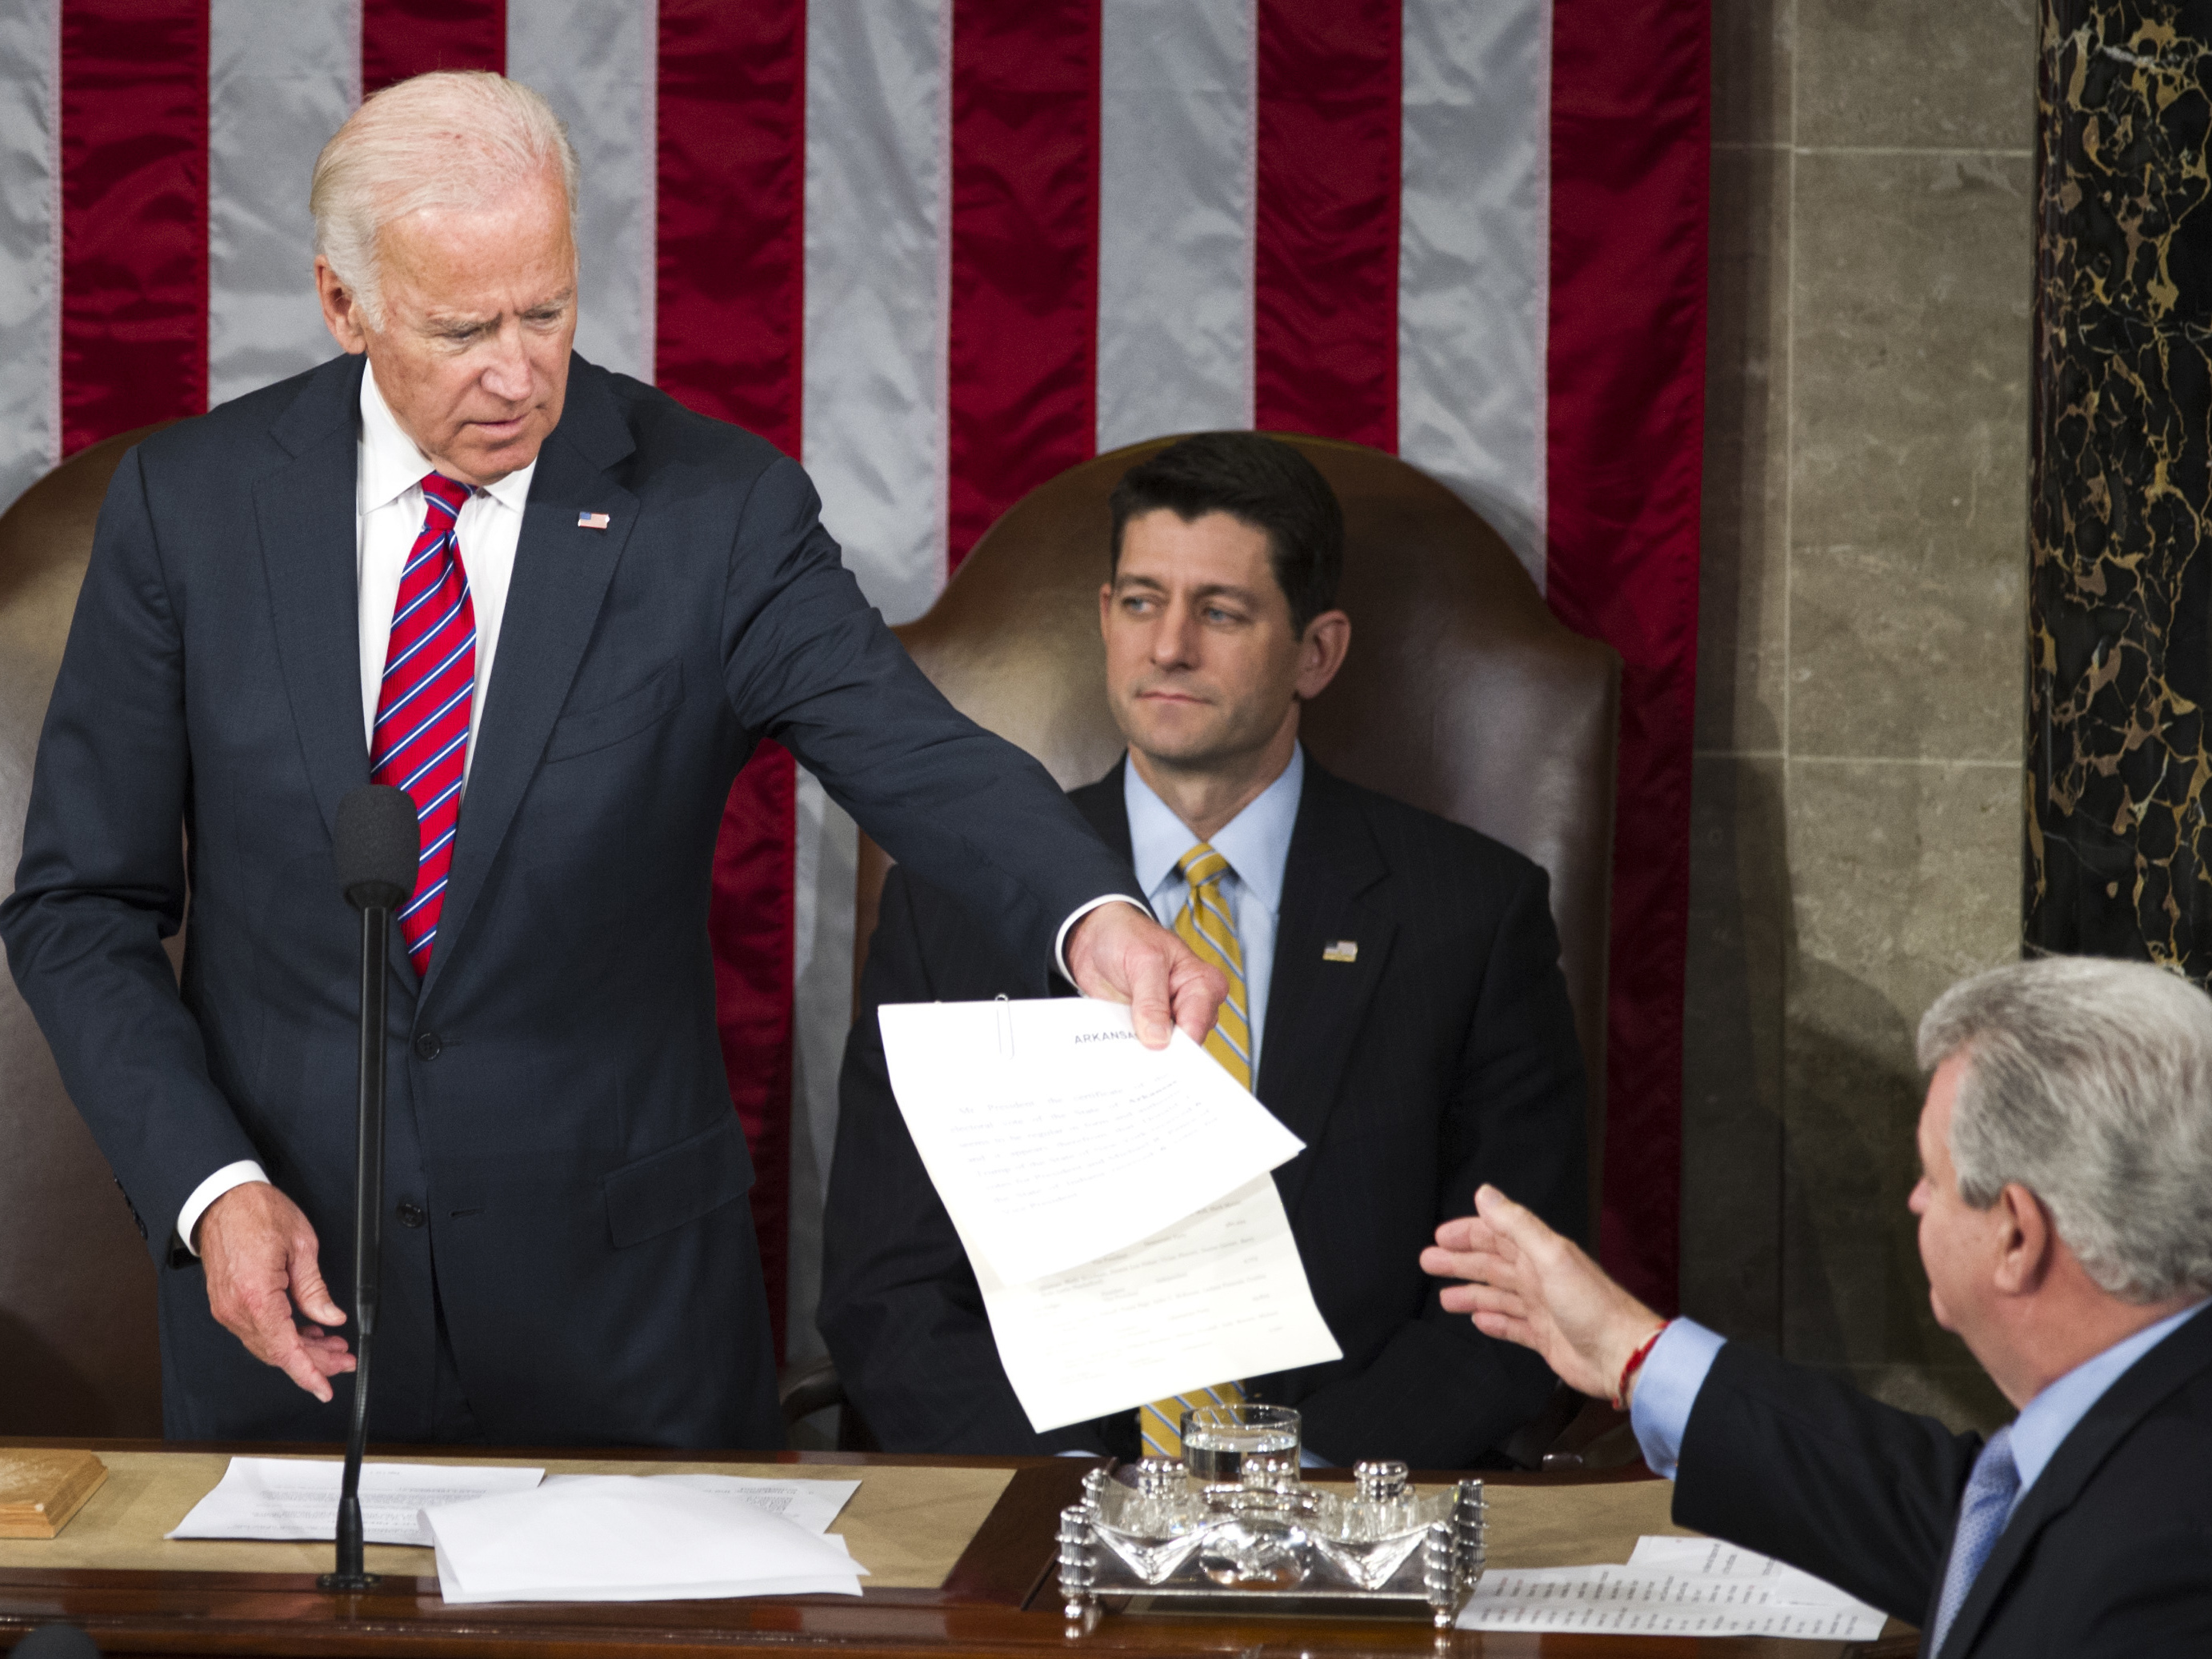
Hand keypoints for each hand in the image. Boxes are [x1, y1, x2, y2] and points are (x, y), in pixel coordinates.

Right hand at [196, 1181, 354, 1402]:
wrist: (222, 1199)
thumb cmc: (257, 1212)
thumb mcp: (301, 1246)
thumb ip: (315, 1289)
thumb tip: (330, 1317)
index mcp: (256, 1296)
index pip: (285, 1348)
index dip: (307, 1373)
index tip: (324, 1388)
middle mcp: (236, 1309)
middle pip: (278, 1351)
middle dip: (313, 1361)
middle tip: (343, 1360)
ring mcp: (227, 1309)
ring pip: (267, 1344)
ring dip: (300, 1349)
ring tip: (331, 1346)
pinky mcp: (226, 1304)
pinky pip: (257, 1331)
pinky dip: (283, 1336)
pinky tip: (306, 1332)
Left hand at [1065, 900, 1226, 1048]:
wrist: (1095, 936)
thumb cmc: (1127, 936)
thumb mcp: (1143, 960)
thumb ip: (1152, 1000)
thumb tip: (1159, 1039)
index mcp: (1203, 983)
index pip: (1197, 1024)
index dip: (1177, 1044)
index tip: (1154, 1054)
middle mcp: (1192, 1005)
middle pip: (1185, 1043)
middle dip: (1161, 1052)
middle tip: (1136, 1058)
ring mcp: (1170, 1020)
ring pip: (1164, 1050)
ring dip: (1143, 1054)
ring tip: (1123, 1053)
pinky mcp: (1148, 1029)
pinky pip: (1144, 1050)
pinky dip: (1131, 1051)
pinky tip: (1117, 1051)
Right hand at [1420, 1184, 1665, 1403]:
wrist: (1622, 1355)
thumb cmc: (1591, 1305)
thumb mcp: (1551, 1256)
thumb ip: (1517, 1225)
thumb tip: (1486, 1193)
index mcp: (1540, 1254)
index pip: (1496, 1236)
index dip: (1468, 1233)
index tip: (1440, 1235)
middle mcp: (1539, 1278)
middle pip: (1491, 1265)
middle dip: (1460, 1262)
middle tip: (1428, 1262)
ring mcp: (1541, 1308)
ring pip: (1497, 1295)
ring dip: (1470, 1293)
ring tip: (1444, 1297)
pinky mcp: (1544, 1337)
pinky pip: (1512, 1325)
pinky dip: (1494, 1322)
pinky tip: (1478, 1321)